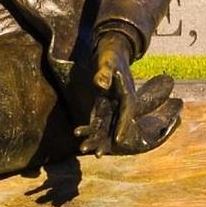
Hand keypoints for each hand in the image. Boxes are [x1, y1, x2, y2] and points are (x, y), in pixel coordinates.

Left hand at [75, 31, 180, 155]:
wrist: (110, 51)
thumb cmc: (110, 55)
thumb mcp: (107, 62)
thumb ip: (104, 73)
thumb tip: (100, 84)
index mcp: (128, 95)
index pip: (127, 114)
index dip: (122, 128)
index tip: (119, 141)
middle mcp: (121, 104)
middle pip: (115, 125)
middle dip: (107, 140)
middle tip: (98, 154)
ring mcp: (112, 106)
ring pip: (105, 126)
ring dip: (96, 138)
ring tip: (84, 150)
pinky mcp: (103, 105)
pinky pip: (96, 120)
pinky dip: (89, 128)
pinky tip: (77, 135)